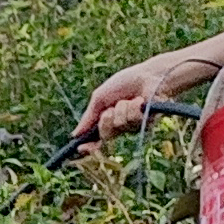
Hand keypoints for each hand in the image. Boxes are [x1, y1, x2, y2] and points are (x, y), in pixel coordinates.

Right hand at [73, 52, 209, 151]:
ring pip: (119, 126)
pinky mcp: (147, 124)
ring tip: (130, 99)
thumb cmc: (125, 82)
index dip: (89, 146)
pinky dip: (133, 108)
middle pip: (105, 134)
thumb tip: (75, 135)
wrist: (148, 75)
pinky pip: (133, 121)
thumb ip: (89, 116)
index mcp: (107, 120)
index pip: (96, 139)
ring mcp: (133, 127)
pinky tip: (140, 101)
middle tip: (111, 108)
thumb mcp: (100, 97)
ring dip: (121, 109)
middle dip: (105, 120)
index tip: (81, 148)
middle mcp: (120, 126)